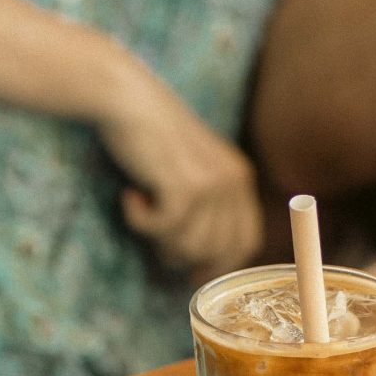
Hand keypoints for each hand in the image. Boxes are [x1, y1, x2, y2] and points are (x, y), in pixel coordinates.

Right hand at [94, 60, 262, 272]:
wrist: (129, 99)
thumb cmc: (152, 135)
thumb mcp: (192, 168)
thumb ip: (205, 205)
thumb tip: (199, 262)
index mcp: (240, 177)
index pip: (246, 241)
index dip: (220, 264)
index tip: (194, 276)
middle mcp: (234, 181)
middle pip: (217, 251)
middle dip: (182, 254)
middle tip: (153, 234)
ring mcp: (212, 184)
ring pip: (189, 246)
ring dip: (158, 237)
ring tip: (141, 206)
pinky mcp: (185, 186)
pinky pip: (162, 231)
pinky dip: (140, 221)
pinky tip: (130, 196)